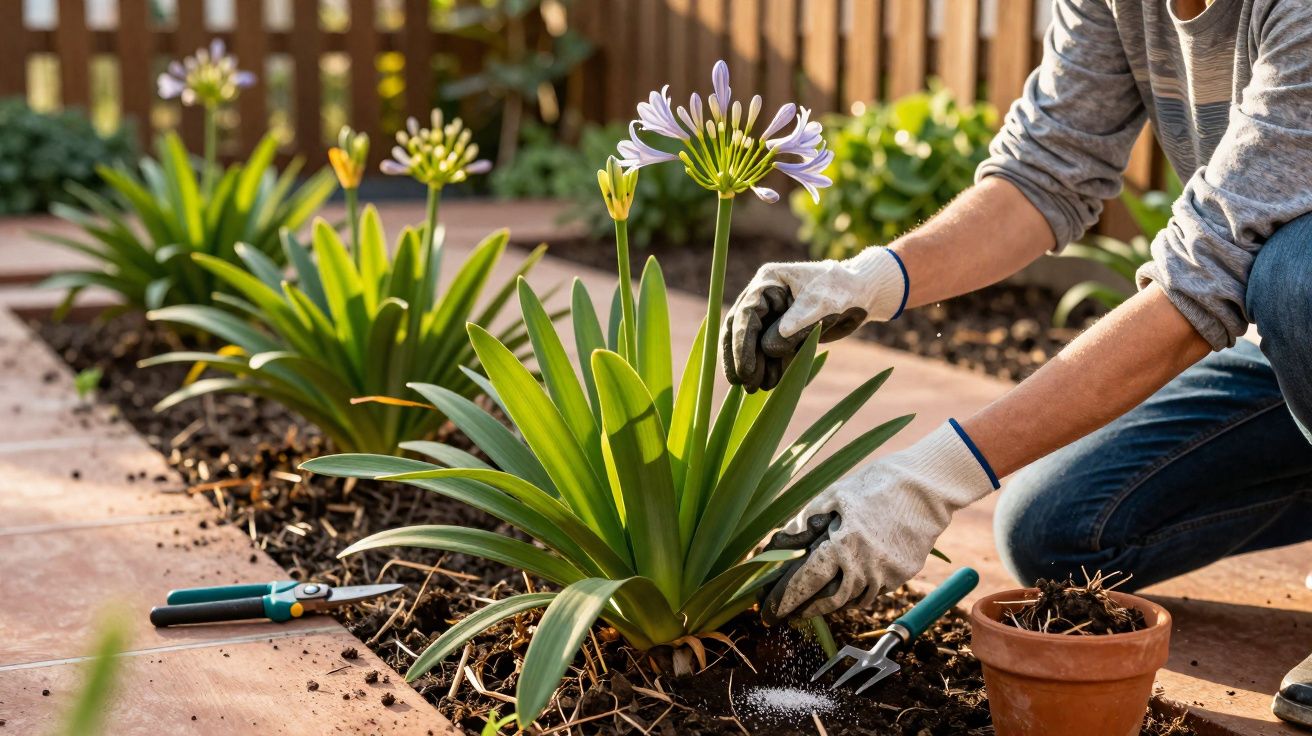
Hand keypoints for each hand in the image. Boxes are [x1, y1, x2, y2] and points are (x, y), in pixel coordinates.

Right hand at [723, 247, 907, 391]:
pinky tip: (769, 383)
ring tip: (755, 389)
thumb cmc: (843, 290)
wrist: (862, 295)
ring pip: (752, 342)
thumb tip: (767, 348)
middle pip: (740, 329)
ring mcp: (771, 313)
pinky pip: (768, 350)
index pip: (747, 314)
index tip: (745, 368)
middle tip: (741, 382)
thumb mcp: (821, 304)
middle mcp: (764, 296)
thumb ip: (794, 324)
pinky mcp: (781, 329)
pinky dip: (768, 366)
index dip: (742, 343)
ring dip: (753, 365)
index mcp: (768, 281)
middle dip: (740, 356)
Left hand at [761, 421, 997, 621]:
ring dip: (832, 602)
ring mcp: (887, 574)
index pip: (806, 583)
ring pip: (854, 600)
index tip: (770, 610)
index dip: (785, 599)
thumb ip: (805, 521)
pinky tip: (848, 581)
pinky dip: (857, 590)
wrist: (927, 487)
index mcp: (843, 546)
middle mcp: (865, 567)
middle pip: (829, 601)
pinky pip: (874, 591)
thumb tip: (780, 542)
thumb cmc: (876, 485)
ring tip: (814, 600)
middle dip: (806, 610)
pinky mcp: (903, 575)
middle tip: (790, 613)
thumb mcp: (834, 496)